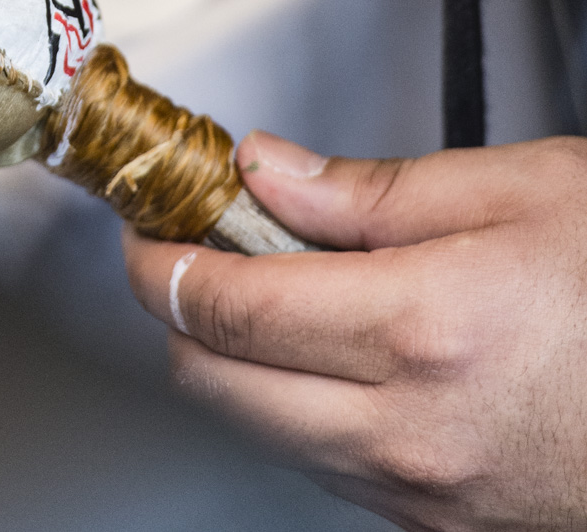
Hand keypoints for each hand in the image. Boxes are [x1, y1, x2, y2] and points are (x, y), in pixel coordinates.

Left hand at [125, 131, 586, 530]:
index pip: (225, 306)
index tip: (148, 221)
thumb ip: (367, 188)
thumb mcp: (517, 189)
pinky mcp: (443, 530)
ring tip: (273, 285)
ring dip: (236, 361)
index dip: (161, 257)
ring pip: (262, 433)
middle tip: (191, 245)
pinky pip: (327, 468)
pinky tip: (335, 348)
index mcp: (422, 329)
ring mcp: (425, 497)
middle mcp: (410, 432)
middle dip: (181, 310)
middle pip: (216, 384)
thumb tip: (263, 170)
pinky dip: (298, 407)